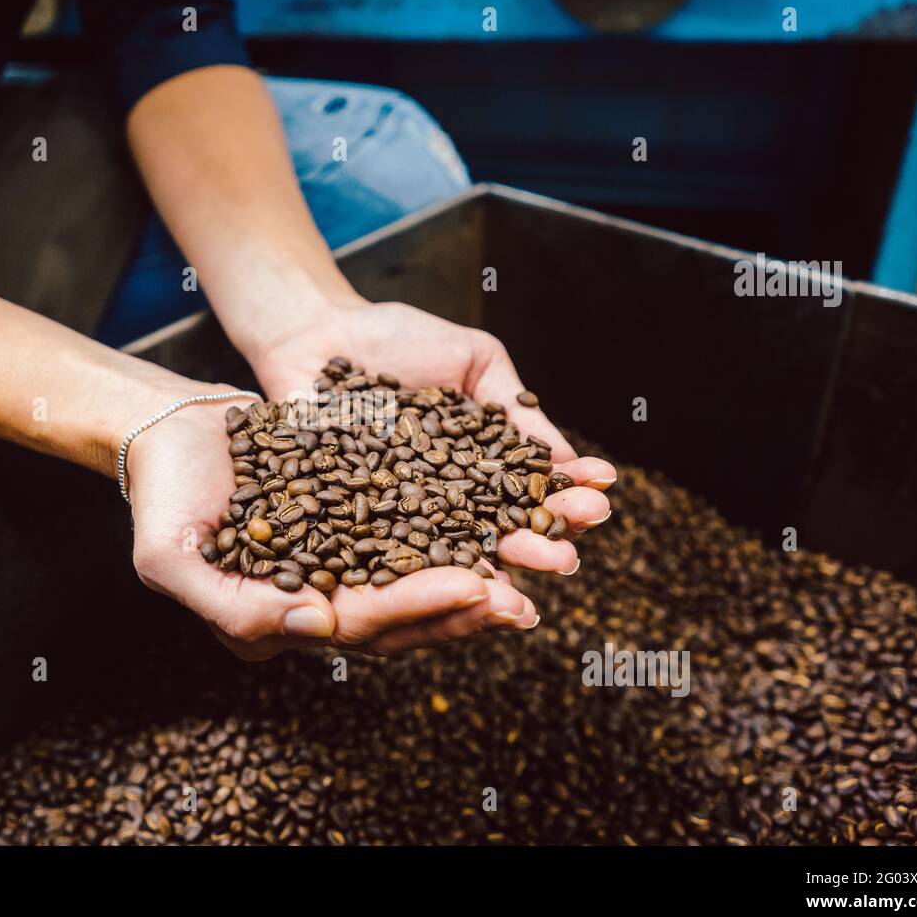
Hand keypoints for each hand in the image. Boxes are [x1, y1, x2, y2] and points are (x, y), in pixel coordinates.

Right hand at [124, 382, 513, 659]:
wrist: (169, 430)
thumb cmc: (160, 495)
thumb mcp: (169, 558)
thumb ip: (234, 607)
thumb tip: (318, 630)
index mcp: (274, 625)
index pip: (360, 626)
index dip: (420, 609)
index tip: (476, 587)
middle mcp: (314, 604)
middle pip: (403, 614)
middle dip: (464, 605)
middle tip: (523, 595)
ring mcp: (337, 565)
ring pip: (418, 577)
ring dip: (474, 573)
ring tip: (528, 564)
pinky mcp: (352, 521)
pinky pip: (413, 529)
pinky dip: (457, 525)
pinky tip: (498, 514)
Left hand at [242, 299, 617, 649]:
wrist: (319, 331)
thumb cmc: (398, 340)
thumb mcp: (473, 361)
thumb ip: (515, 408)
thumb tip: (568, 459)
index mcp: (480, 467)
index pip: (530, 491)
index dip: (564, 497)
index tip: (598, 497)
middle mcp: (444, 501)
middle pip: (496, 534)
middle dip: (536, 547)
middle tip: (567, 557)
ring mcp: (398, 517)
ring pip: (448, 555)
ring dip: (491, 572)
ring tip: (525, 582)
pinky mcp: (347, 528)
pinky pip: (382, 557)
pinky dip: (417, 575)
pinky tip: (452, 585)